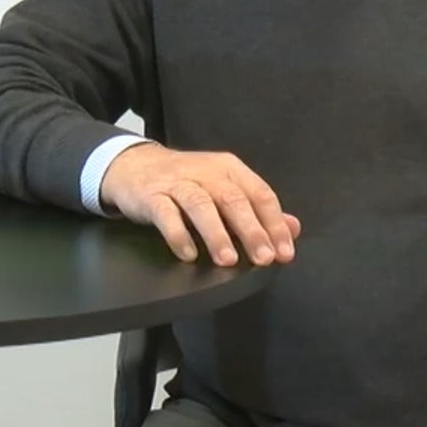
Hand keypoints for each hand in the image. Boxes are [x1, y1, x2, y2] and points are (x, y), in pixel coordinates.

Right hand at [99, 143, 299, 265]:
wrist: (134, 166)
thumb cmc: (186, 181)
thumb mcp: (223, 188)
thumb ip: (258, 209)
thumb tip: (292, 228)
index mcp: (229, 169)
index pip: (259, 194)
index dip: (274, 224)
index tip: (284, 253)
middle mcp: (206, 172)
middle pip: (233, 199)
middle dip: (251, 230)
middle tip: (263, 258)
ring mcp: (177, 182)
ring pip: (200, 204)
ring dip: (216, 233)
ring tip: (228, 260)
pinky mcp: (151, 195)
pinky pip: (165, 213)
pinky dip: (178, 234)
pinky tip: (188, 254)